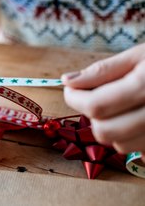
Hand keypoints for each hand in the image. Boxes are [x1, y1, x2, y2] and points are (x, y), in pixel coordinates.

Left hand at [62, 43, 144, 161]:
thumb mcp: (140, 55)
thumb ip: (102, 70)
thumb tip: (67, 81)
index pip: (96, 105)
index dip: (74, 98)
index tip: (71, 89)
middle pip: (104, 131)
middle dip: (91, 115)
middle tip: (92, 97)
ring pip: (119, 144)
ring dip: (109, 127)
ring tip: (120, 106)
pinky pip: (138, 150)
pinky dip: (129, 136)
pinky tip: (137, 117)